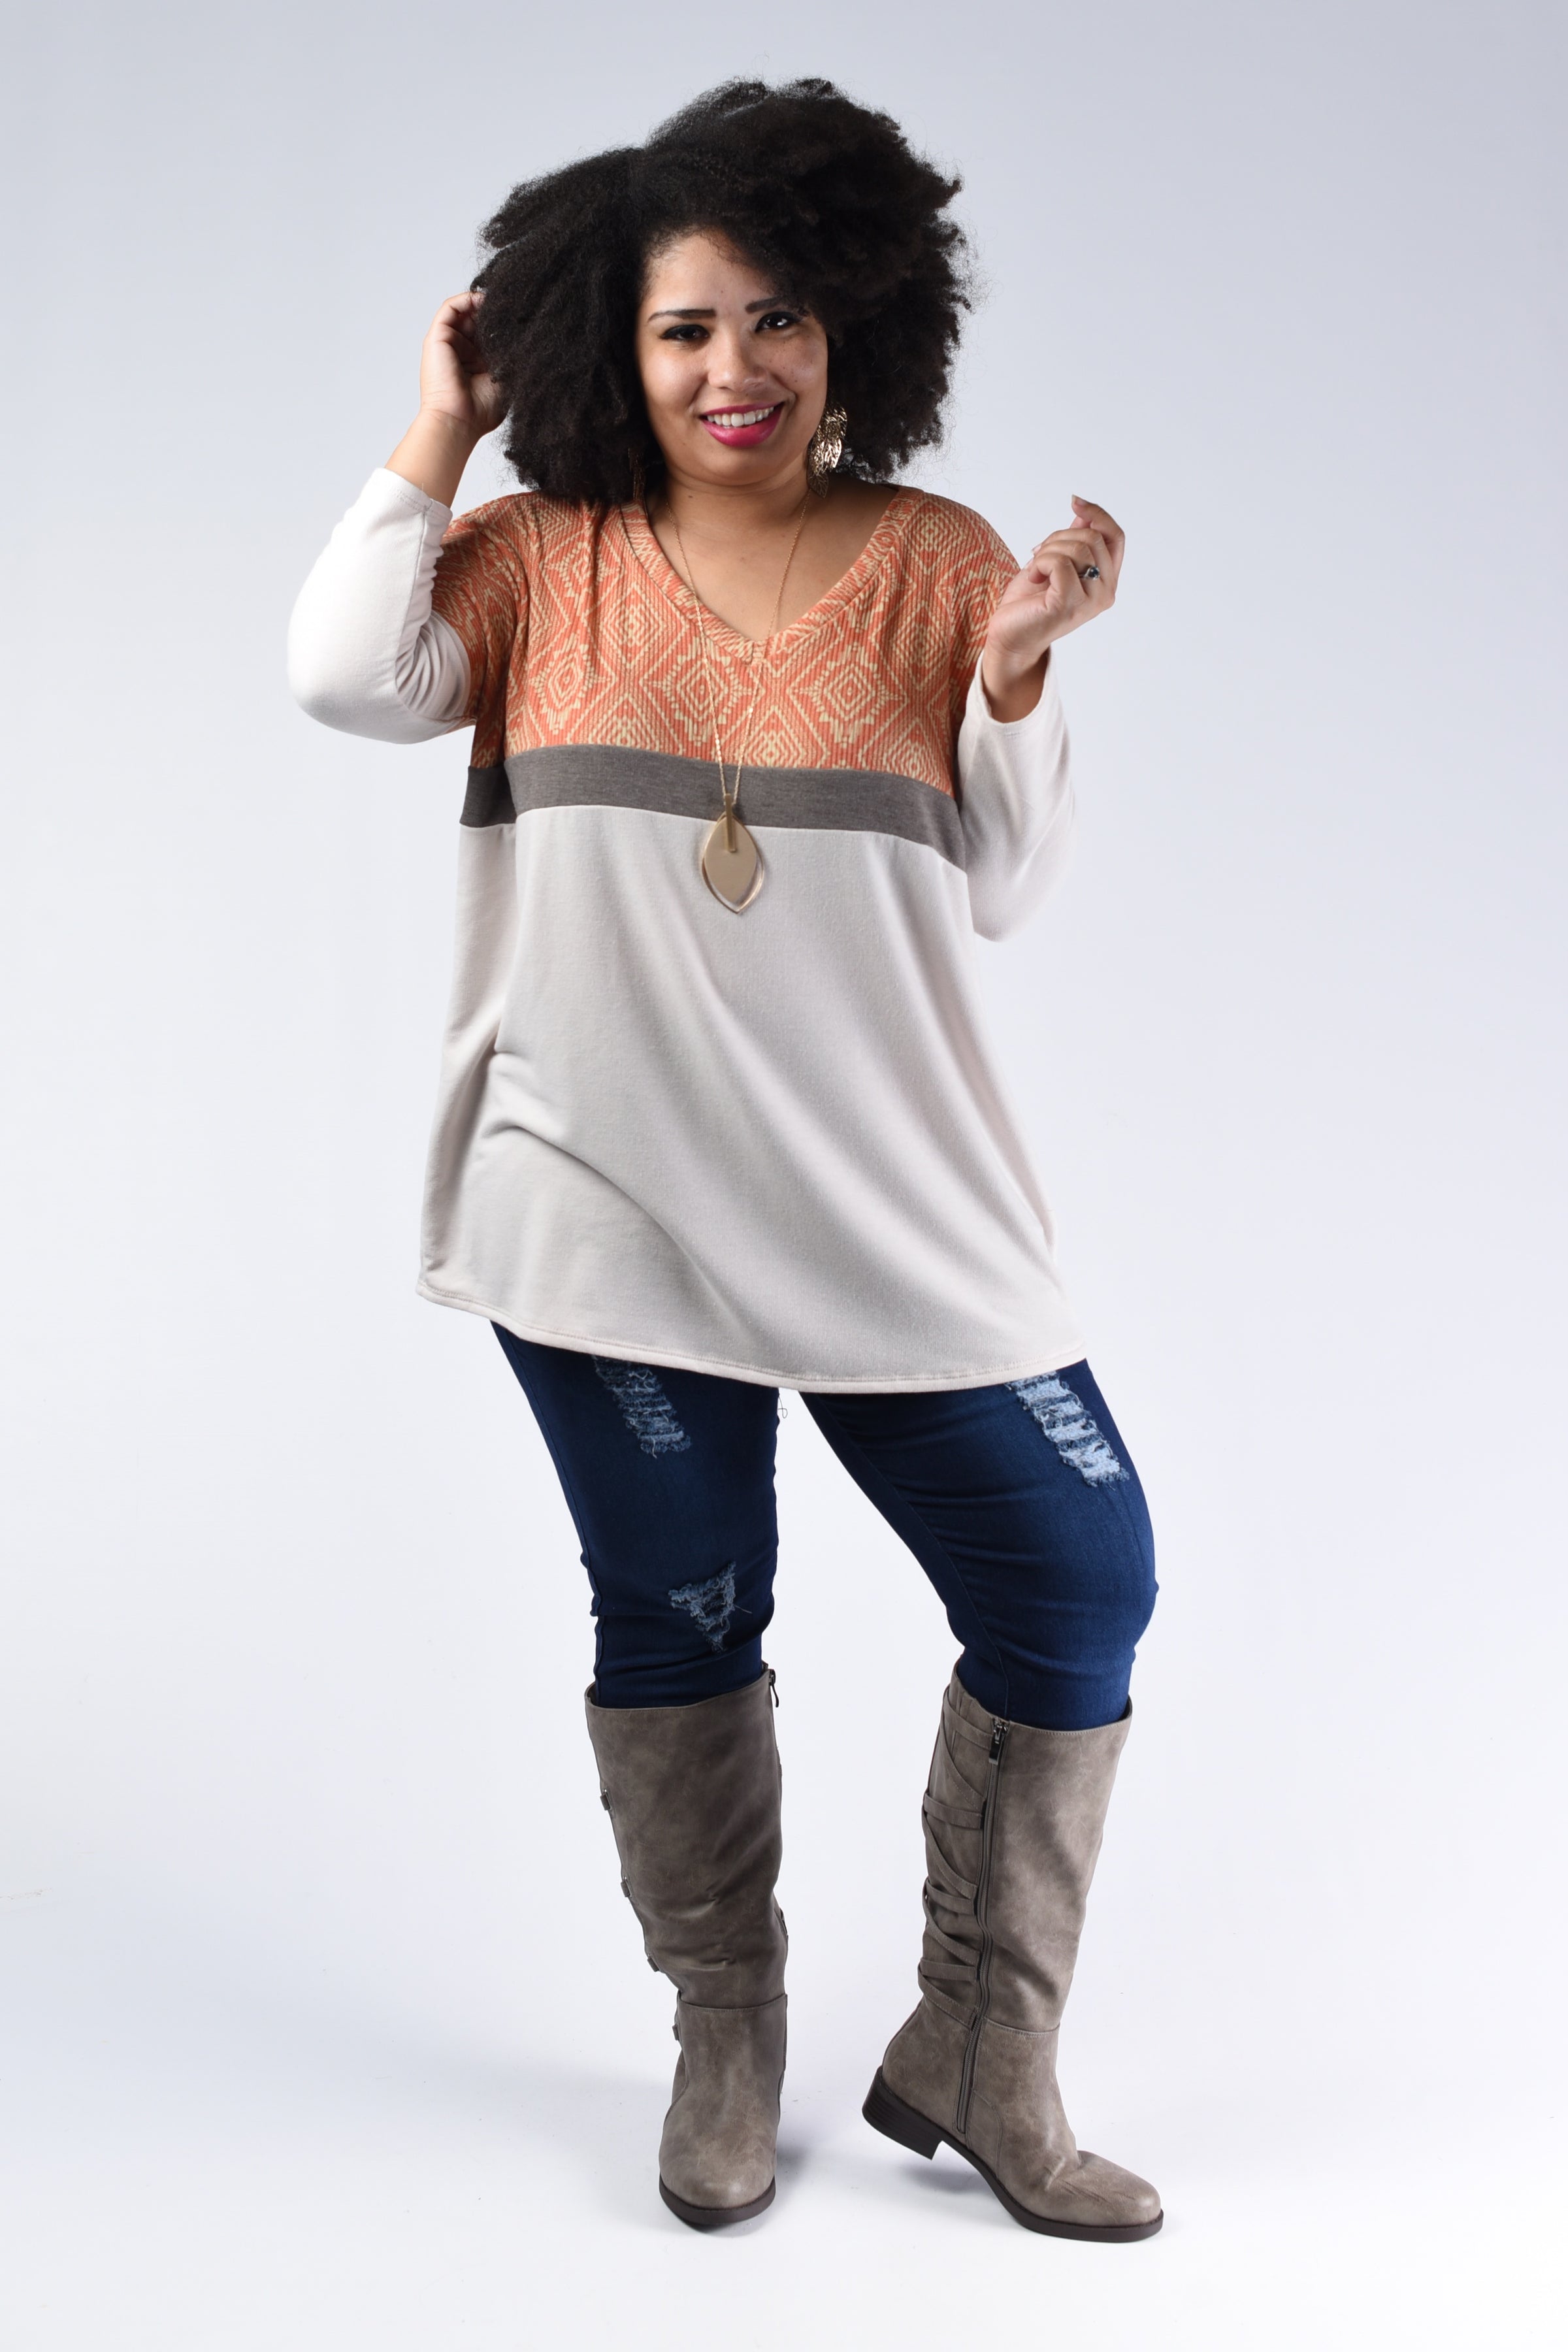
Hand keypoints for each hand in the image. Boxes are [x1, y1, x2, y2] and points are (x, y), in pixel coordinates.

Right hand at [386, 293, 505, 504]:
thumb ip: (512, 360)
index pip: (488, 335)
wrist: (458, 422)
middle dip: (493, 311)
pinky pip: (450, 308)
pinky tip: (484, 298)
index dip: (502, 324)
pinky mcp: (436, 337)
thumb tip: (529, 342)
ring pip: (463, 311)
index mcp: (475, 363)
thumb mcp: (506, 381)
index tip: (521, 317)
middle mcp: (460, 352)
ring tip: (501, 299)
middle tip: (513, 304)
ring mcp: (447, 343)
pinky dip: (466, 298)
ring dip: (481, 302)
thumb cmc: (481, 412)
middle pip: (476, 320)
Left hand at [981, 495, 1124, 719]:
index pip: (1115, 536)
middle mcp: (1105, 593)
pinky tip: (1033, 578)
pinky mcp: (1068, 605)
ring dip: (1047, 551)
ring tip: (1036, 569)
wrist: (1010, 636)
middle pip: (1093, 537)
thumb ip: (1073, 541)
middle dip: (1060, 536)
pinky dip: (1040, 563)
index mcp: (1107, 581)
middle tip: (1039, 553)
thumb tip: (1084, 513)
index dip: (1097, 514)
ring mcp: (1089, 602)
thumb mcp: (1054, 562)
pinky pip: (1059, 563)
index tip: (1074, 501)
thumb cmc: (1029, 602)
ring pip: (1077, 548)